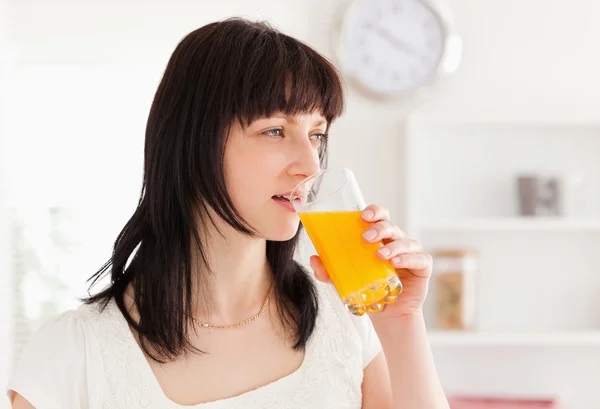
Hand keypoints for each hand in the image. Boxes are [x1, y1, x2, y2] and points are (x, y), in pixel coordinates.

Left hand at [310, 204, 432, 319]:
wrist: (386, 315)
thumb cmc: (367, 291)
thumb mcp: (343, 281)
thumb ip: (328, 271)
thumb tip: (314, 259)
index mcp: (379, 238)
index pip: (379, 217)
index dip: (374, 211)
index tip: (363, 215)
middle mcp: (395, 242)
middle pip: (391, 226)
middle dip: (380, 227)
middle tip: (366, 237)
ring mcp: (410, 254)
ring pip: (406, 241)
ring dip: (393, 246)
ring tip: (380, 255)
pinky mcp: (422, 267)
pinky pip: (419, 258)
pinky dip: (408, 259)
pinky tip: (396, 263)